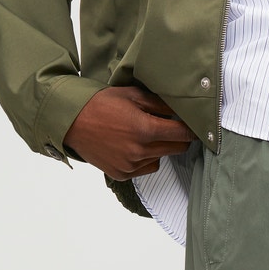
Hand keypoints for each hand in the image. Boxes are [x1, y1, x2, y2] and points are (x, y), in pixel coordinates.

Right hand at [63, 85, 196, 178]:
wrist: (71, 122)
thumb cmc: (100, 104)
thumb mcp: (132, 95)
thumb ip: (160, 104)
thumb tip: (181, 110)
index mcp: (144, 129)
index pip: (182, 133)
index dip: (192, 129)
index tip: (197, 126)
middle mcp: (139, 151)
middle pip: (176, 148)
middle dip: (178, 138)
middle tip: (172, 127)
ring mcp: (130, 165)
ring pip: (162, 158)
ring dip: (160, 148)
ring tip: (144, 134)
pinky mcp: (122, 174)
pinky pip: (146, 168)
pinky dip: (146, 158)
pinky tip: (133, 146)